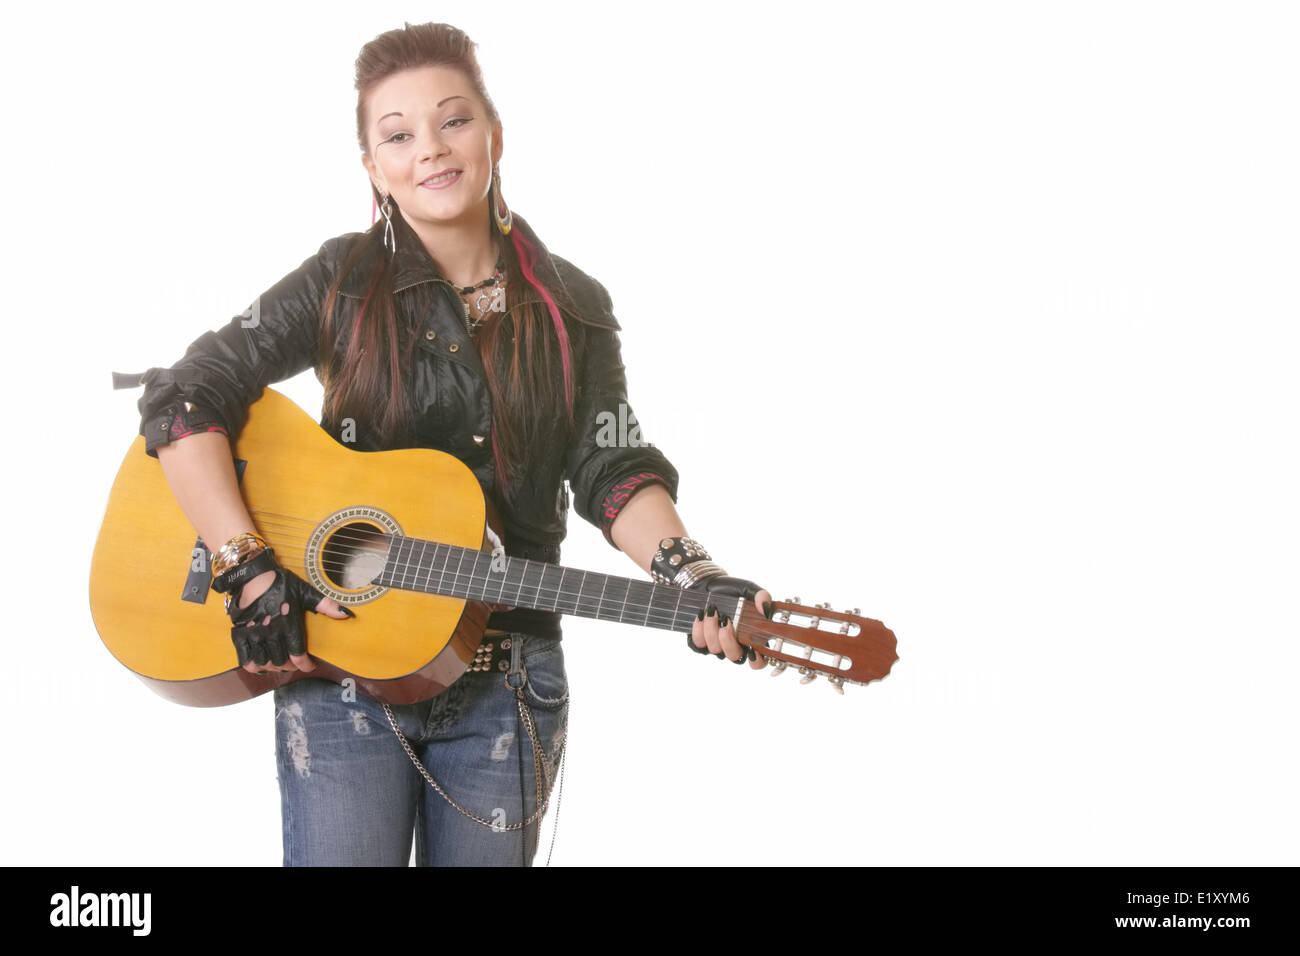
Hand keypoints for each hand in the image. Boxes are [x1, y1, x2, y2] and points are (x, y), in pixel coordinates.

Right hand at [228, 565, 352, 673]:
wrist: (251, 574)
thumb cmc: (280, 582)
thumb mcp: (304, 591)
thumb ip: (325, 605)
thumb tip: (347, 614)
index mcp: (288, 624)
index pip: (298, 655)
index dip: (306, 665)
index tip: (311, 665)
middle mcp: (270, 632)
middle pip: (282, 662)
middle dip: (291, 665)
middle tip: (295, 661)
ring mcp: (254, 635)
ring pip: (265, 663)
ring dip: (274, 667)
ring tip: (280, 662)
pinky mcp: (239, 634)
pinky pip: (245, 659)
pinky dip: (253, 665)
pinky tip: (260, 663)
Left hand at [685, 575, 772, 669]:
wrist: (708, 584)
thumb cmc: (731, 590)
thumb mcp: (748, 589)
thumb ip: (761, 596)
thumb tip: (766, 609)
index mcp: (751, 637)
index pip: (758, 661)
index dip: (756, 660)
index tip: (752, 648)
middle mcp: (734, 644)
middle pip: (734, 657)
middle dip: (728, 640)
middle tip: (725, 620)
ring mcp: (717, 644)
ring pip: (715, 649)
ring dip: (712, 629)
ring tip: (712, 610)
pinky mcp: (700, 641)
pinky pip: (698, 643)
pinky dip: (699, 629)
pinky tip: (701, 615)